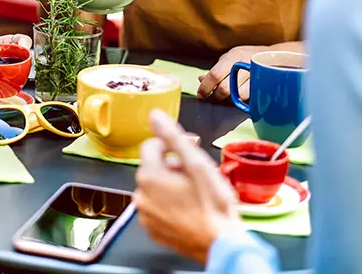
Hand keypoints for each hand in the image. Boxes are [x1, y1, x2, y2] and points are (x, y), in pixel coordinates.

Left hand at [134, 110, 242, 262]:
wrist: (221, 245)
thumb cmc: (214, 206)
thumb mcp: (197, 164)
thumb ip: (173, 137)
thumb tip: (155, 116)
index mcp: (149, 175)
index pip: (151, 145)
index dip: (173, 144)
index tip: (192, 148)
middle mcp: (141, 195)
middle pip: (155, 167)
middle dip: (175, 165)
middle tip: (199, 174)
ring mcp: (145, 214)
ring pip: (157, 188)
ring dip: (173, 184)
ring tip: (197, 192)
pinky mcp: (153, 229)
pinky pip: (158, 207)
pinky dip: (170, 204)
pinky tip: (190, 207)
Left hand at [197, 45, 265, 100]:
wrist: (273, 56)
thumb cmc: (246, 57)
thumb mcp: (230, 58)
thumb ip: (216, 69)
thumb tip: (201, 79)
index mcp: (234, 56)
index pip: (215, 74)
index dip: (206, 87)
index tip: (200, 94)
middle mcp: (246, 64)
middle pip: (226, 87)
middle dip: (217, 95)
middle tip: (214, 96)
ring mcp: (257, 75)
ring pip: (239, 95)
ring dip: (230, 99)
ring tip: (227, 96)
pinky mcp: (264, 85)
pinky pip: (250, 98)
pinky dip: (241, 99)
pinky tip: (239, 96)